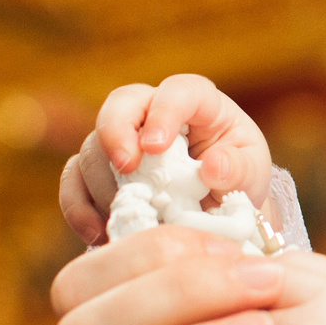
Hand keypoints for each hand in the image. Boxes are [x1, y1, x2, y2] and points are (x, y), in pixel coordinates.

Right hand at [59, 75, 277, 245]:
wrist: (218, 210)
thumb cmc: (238, 178)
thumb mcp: (252, 174)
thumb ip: (238, 169)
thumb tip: (213, 167)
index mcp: (197, 103)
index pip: (177, 91)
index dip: (163, 112)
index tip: (156, 145)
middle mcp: (152, 113)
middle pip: (120, 105)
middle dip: (116, 135)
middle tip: (127, 169)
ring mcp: (121, 140)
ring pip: (93, 147)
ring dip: (105, 183)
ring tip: (130, 215)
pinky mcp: (98, 171)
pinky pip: (73, 180)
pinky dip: (79, 207)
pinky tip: (97, 233)